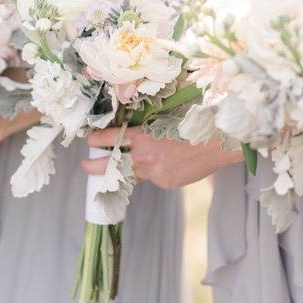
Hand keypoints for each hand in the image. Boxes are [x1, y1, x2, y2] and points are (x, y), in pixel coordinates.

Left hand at [81, 127, 242, 189]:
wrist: (218, 143)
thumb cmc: (194, 124)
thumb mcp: (166, 119)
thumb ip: (147, 127)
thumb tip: (131, 129)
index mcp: (143, 136)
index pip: (111, 138)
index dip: (97, 139)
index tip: (89, 140)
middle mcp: (145, 156)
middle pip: (111, 164)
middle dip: (94, 166)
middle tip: (84, 165)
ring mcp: (155, 173)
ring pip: (131, 173)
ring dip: (120, 171)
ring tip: (112, 169)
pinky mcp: (165, 182)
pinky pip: (153, 177)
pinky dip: (153, 171)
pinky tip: (165, 162)